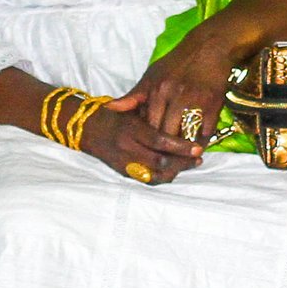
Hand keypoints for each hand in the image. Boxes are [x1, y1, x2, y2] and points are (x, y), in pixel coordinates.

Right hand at [82, 96, 202, 183]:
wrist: (88, 129)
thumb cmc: (115, 115)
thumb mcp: (132, 108)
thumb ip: (154, 113)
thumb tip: (183, 117)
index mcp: (131, 129)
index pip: (159, 141)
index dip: (180, 147)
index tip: (197, 147)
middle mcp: (127, 148)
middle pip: (160, 161)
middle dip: (182, 162)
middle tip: (198, 157)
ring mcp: (125, 163)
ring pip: (155, 175)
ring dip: (176, 170)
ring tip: (192, 163)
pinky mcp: (124, 172)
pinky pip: (148, 180)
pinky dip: (164, 176)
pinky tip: (176, 169)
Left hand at [126, 22, 242, 152]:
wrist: (208, 48)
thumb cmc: (177, 63)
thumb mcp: (152, 75)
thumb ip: (133, 96)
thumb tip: (109, 108)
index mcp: (156, 90)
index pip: (148, 126)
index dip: (147, 143)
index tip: (146, 153)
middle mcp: (174, 96)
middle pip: (165, 135)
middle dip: (164, 151)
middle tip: (164, 164)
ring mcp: (194, 101)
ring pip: (184, 136)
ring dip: (182, 150)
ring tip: (180, 160)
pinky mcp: (213, 104)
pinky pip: (205, 132)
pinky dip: (201, 142)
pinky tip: (198, 148)